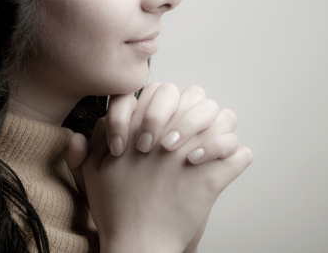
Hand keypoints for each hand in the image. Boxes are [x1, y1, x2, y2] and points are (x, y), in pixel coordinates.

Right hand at [82, 93, 251, 252]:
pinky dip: (239, 157)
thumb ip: (88, 147)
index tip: (168, 117)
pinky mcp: (209, 181)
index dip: (168, 99)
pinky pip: (238, 157)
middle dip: (199, 107)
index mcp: (142, 129)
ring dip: (224, 128)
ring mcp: (191, 156)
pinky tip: (234, 160)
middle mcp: (168, 136)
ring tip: (219, 139)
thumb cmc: (115, 210)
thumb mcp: (92, 175)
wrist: (137, 246)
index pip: (163, 90)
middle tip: (196, 125)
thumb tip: (92, 125)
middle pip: (198, 98)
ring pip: (224, 121)